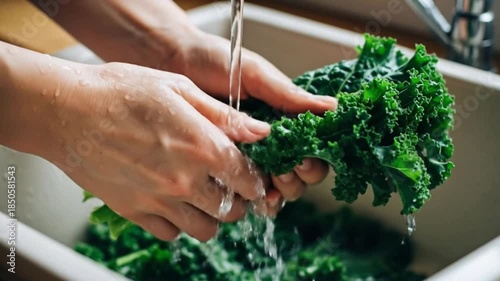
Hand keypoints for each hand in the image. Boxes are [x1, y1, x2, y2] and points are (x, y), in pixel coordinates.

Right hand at [43, 62, 271, 241]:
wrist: (65, 110)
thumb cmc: (119, 92)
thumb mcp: (179, 89)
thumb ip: (224, 115)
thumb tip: (260, 130)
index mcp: (203, 147)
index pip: (249, 179)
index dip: (257, 180)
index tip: (253, 177)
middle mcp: (185, 180)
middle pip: (232, 210)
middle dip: (237, 199)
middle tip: (227, 184)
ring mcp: (159, 201)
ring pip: (206, 229)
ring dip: (211, 215)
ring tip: (202, 195)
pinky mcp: (135, 212)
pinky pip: (171, 234)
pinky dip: (178, 223)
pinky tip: (172, 201)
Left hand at [159, 31, 335, 214]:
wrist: (171, 60)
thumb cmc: (213, 60)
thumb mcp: (255, 74)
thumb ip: (288, 95)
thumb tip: (333, 107)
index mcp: (281, 118)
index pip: (311, 148)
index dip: (313, 159)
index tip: (305, 158)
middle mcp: (268, 140)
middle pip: (297, 174)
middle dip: (296, 179)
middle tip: (286, 171)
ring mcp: (245, 155)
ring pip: (274, 187)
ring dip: (278, 192)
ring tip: (269, 188)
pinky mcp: (221, 165)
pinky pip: (244, 191)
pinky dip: (255, 200)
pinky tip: (254, 200)